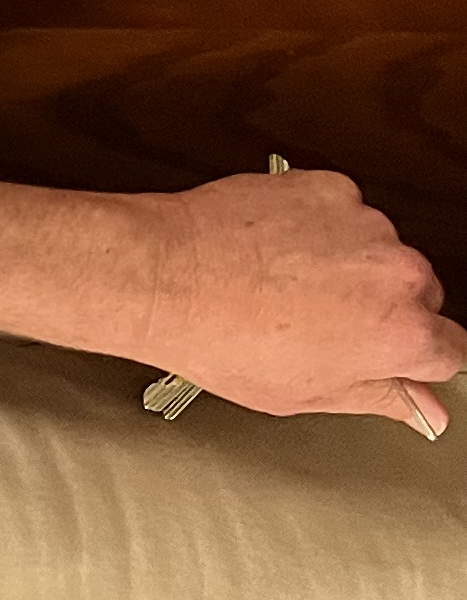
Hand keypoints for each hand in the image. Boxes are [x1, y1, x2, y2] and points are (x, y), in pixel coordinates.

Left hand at [139, 164, 464, 433]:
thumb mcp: (304, 393)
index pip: (448, 351)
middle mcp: (397, 273)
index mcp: (401, 332)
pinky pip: (340, 214)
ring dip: (346, 267)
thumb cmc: (219, 338)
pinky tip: (273, 252)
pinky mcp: (332, 189)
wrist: (162, 275)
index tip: (387, 360)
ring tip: (282, 287)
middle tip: (318, 325)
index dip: (413, 360)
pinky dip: (315, 229)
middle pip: (417, 296)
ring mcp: (366, 225)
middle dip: (380, 311)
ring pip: (378, 252)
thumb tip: (425, 410)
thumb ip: (380, 397)